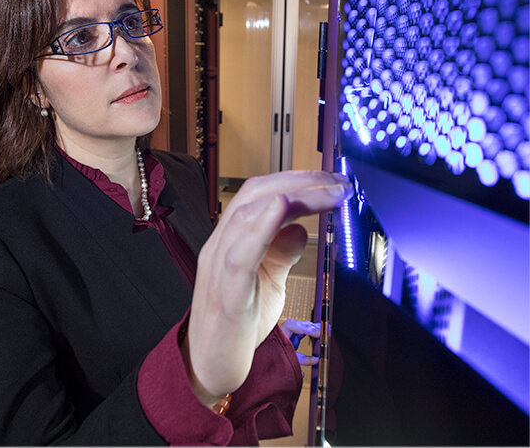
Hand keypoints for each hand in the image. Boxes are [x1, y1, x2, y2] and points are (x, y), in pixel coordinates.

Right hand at [183, 171, 351, 406]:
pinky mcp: (226, 295)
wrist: (208, 368)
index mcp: (231, 240)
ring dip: (293, 197)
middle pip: (255, 194)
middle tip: (339, 184)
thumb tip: (301, 228)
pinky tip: (282, 209)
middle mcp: (220, 245)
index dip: (296, 180)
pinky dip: (261, 227)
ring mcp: (219, 268)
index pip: (259, 193)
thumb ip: (281, 253)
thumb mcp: (269, 282)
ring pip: (248, 215)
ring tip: (329, 195)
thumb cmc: (235, 326)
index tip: (333, 181)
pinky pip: (239, 254)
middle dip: (300, 182)